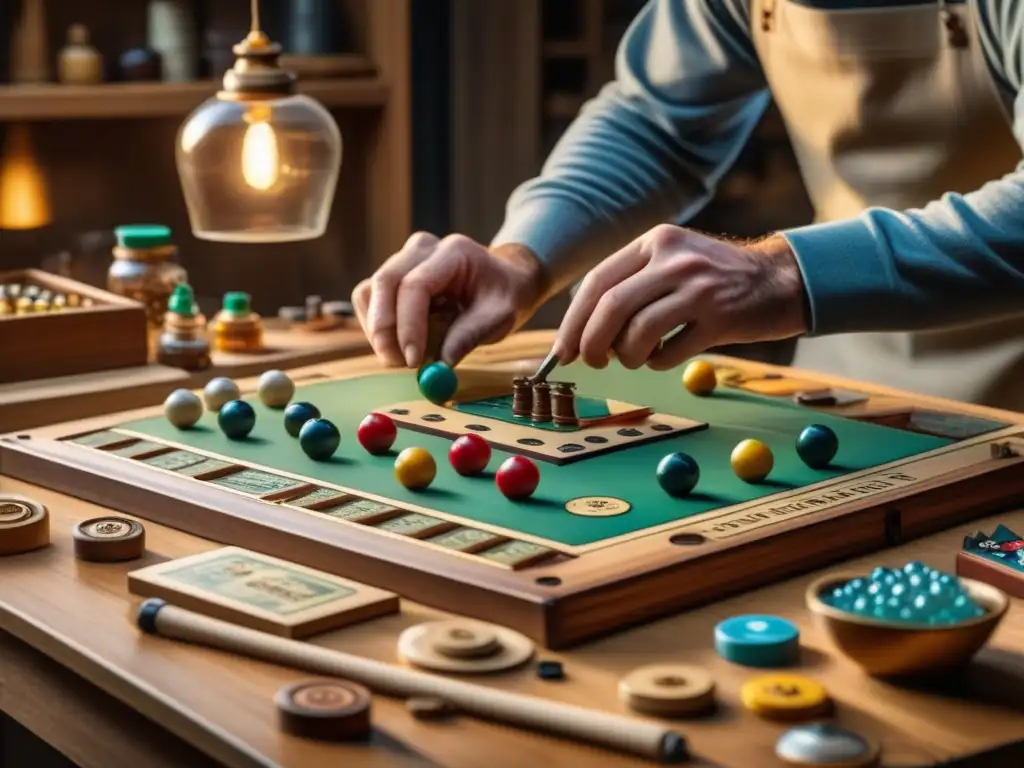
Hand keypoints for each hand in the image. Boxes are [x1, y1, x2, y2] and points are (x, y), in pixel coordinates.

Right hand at [353, 233, 548, 367]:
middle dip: (385, 330)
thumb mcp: (499, 316)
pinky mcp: (393, 275)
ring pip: (370, 291)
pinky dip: (377, 326)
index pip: (416, 285)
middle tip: (398, 363)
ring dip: (378, 331)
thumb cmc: (503, 295)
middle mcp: (422, 248)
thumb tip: (440, 365)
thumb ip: (469, 336)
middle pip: (385, 282)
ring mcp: (403, 258)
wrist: (503, 279)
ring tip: (404, 356)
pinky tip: (401, 342)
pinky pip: (369, 299)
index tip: (414, 360)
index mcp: (453, 252)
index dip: (409, 326)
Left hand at [552, 225, 806, 369]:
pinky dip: (657, 364)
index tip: (563, 350)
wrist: (779, 280)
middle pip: (611, 307)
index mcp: (655, 242)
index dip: (573, 320)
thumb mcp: (671, 261)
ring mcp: (699, 288)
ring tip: (636, 358)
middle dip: (591, 343)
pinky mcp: (720, 319)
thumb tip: (580, 328)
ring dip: (627, 357)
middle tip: (591, 363)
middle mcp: (675, 259)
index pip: (597, 281)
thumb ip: (630, 284)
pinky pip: (669, 353)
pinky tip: (664, 357)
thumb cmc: (713, 279)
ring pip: (638, 333)